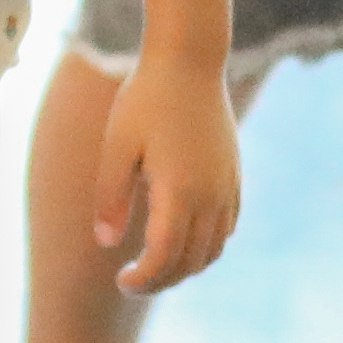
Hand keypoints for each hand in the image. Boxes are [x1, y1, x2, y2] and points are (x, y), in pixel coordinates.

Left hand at [92, 52, 242, 295]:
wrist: (190, 61)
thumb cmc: (145, 100)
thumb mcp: (116, 146)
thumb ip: (111, 197)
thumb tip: (107, 243)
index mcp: (178, 190)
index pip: (164, 257)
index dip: (143, 279)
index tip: (121, 281)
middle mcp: (210, 195)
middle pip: (190, 262)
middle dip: (160, 280)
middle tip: (131, 280)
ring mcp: (227, 188)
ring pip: (213, 250)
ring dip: (185, 268)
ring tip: (154, 265)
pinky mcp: (235, 178)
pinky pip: (226, 229)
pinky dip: (206, 247)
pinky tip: (181, 241)